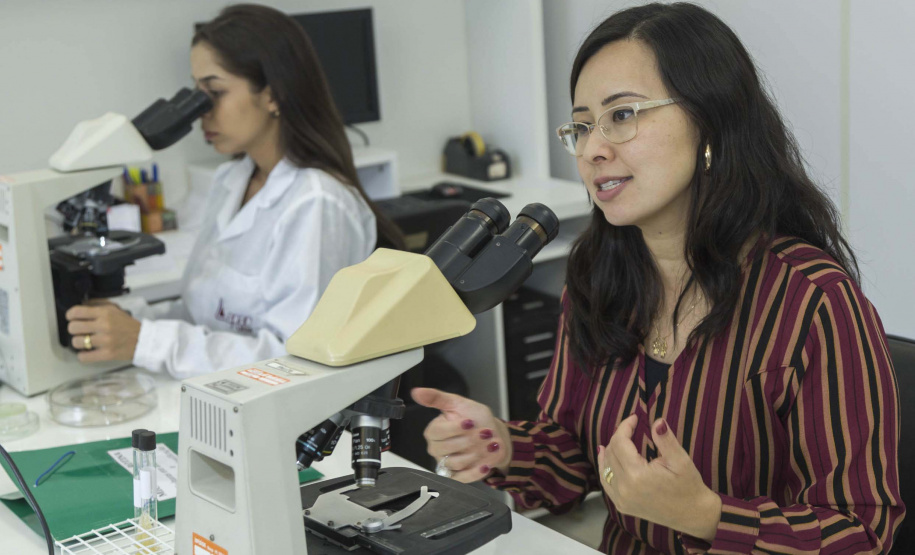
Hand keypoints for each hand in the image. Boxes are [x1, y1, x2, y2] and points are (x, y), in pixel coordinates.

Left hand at [65, 300, 140, 362]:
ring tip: (85, 342)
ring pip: (76, 342)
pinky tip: (88, 352)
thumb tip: (81, 304)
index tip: (72, 318)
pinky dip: (83, 355)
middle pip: (73, 327)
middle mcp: (104, 326)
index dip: (70, 315)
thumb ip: (97, 304)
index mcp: (105, 313)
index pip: (76, 312)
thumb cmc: (127, 325)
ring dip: (79, 342)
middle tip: (80, 331)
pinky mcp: (107, 354)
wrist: (144, 340)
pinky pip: (84, 357)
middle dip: (74, 330)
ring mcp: (105, 341)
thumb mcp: (115, 309)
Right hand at [412, 387, 512, 482]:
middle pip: (446, 449)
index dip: (454, 428)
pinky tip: (486, 463)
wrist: (494, 435)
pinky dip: (475, 472)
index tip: (470, 421)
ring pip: (456, 463)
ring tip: (490, 444)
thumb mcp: (458, 403)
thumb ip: (437, 398)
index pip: (436, 432)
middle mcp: (437, 449)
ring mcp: (447, 464)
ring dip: (476, 453)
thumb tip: (416, 391)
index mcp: (434, 431)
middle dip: (469, 440)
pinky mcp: (458, 477)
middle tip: (484, 433)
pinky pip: (462, 480)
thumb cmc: (475, 418)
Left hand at [598, 415, 721, 541]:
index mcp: (636, 475)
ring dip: (610, 450)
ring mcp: (621, 499)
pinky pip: (606, 483)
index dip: (625, 427)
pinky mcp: (622, 506)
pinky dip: (605, 468)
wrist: (692, 515)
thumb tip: (658, 421)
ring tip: (616, 438)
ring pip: (606, 467)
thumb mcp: (680, 460)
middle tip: (632, 427)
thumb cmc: (688, 486)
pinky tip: (605, 457)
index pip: (620, 443)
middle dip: (619, 436)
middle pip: (612, 453)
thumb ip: (666, 440)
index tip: (634, 418)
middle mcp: (624, 488)